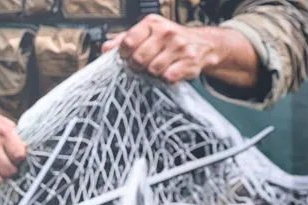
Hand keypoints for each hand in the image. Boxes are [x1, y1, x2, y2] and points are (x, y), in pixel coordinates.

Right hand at [0, 88, 27, 192]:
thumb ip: (18, 138)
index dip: (20, 159)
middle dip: (11, 171)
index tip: (17, 158)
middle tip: (8, 166)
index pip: (20, 156)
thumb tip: (29, 152)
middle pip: (9, 171)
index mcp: (3, 133)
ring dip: (0, 180)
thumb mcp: (5, 123)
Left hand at [102, 15, 218, 84]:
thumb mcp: (147, 34)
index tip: (127, 57)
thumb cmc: (170, 40)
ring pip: (153, 69)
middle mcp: (166, 32)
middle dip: (137, 66)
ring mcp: (179, 46)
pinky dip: (166, 78)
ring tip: (158, 68)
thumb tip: (105, 49)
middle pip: (139, 58)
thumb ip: (124, 40)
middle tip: (142, 66)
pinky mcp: (190, 61)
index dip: (124, 54)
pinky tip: (170, 72)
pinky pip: (169, 76)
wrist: (203, 44)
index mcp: (152, 23)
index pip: (128, 41)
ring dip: (153, 73)